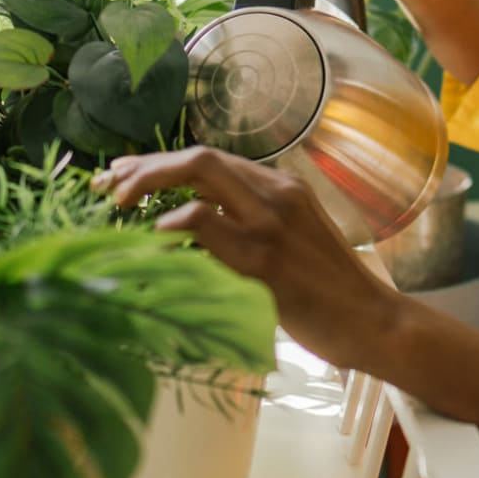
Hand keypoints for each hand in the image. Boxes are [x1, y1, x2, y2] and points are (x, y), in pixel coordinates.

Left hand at [92, 145, 403, 372]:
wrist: (371, 320)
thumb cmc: (328, 290)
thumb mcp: (292, 241)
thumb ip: (249, 225)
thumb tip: (189, 228)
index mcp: (282, 188)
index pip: (211, 160)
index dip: (159, 165)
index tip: (123, 178)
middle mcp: (277, 194)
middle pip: (199, 158)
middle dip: (144, 168)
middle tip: (107, 188)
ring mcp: (271, 224)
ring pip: (200, 176)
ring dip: (148, 185)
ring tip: (119, 207)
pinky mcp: (264, 260)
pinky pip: (206, 224)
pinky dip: (173, 224)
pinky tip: (155, 237)